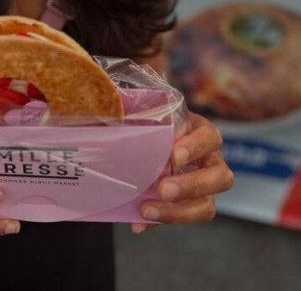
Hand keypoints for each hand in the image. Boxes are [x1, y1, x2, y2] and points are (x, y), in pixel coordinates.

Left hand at [133, 113, 232, 232]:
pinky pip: (182, 217)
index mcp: (198, 131)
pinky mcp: (189, 204)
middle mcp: (209, 159)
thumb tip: (114, 110)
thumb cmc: (140, 121)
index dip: (195, 147)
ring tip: (147, 211)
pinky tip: (138, 223)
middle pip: (220, 176)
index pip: (210, 137)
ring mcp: (203, 185)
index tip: (173, 156)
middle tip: (162, 189)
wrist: (133, 141)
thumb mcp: (136, 111)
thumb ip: (131, 110)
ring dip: (178, 211)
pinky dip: (160, 222)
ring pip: (207, 204)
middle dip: (191, 185)